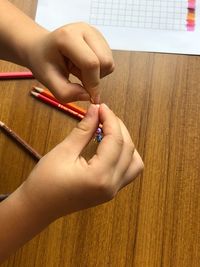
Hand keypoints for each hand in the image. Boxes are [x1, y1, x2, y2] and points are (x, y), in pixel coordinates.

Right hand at [21, 104, 143, 219]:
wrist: (38, 208)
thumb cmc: (44, 181)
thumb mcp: (63, 151)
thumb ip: (83, 130)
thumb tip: (95, 110)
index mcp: (100, 176)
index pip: (116, 141)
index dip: (110, 119)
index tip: (102, 106)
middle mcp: (112, 185)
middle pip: (128, 149)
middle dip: (118, 127)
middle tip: (103, 114)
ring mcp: (114, 191)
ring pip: (134, 162)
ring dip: (126, 142)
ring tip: (109, 130)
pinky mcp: (111, 192)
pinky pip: (128, 171)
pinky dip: (124, 155)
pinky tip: (110, 146)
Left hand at [26, 23, 113, 102]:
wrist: (41, 48)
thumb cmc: (42, 62)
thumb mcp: (48, 80)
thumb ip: (65, 92)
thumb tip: (88, 96)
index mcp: (68, 36)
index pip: (91, 63)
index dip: (93, 84)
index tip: (90, 98)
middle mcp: (85, 29)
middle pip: (105, 62)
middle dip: (95, 78)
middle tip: (77, 78)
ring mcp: (94, 32)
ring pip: (109, 63)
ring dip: (97, 74)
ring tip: (78, 70)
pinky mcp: (100, 38)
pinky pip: (108, 61)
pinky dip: (99, 70)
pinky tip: (83, 66)